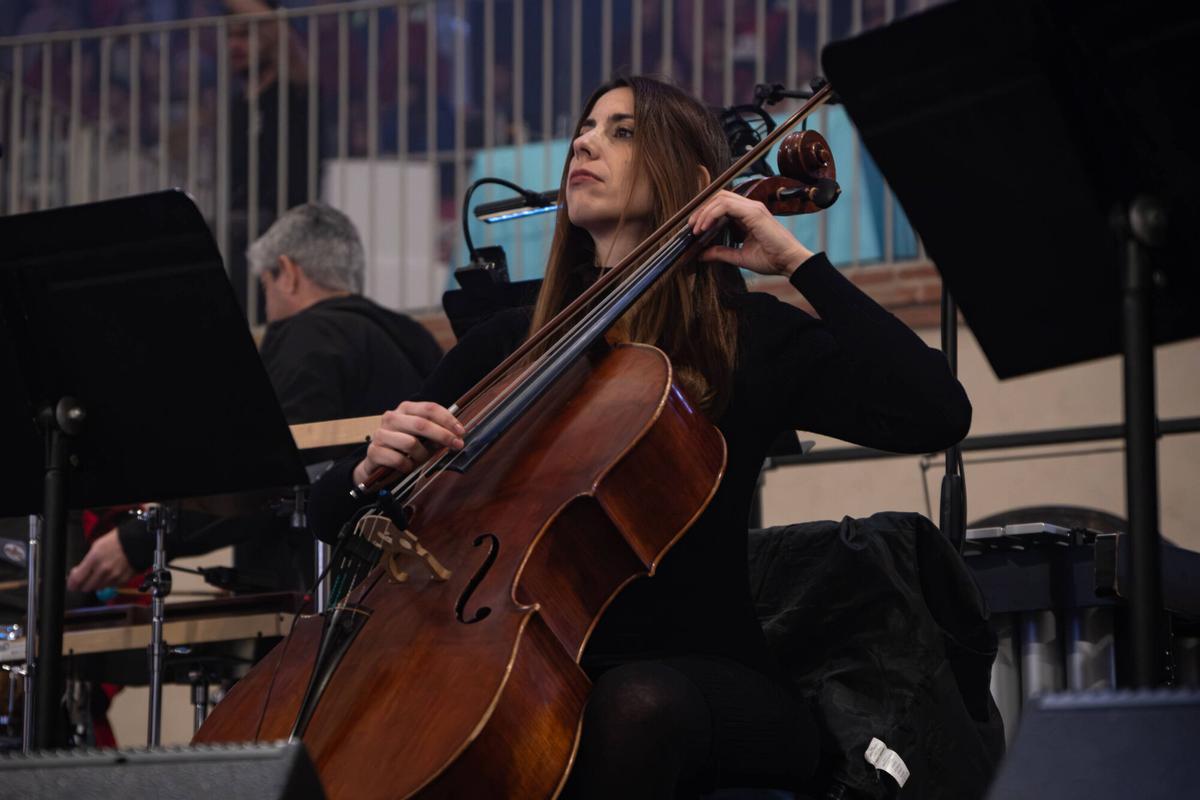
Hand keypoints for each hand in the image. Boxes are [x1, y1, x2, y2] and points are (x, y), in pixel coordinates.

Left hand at [67, 530, 134, 592]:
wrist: (138, 540)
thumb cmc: (117, 540)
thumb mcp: (97, 546)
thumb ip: (87, 561)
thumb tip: (79, 572)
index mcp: (94, 559)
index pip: (77, 579)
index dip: (72, 584)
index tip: (71, 584)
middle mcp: (103, 570)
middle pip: (87, 587)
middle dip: (84, 584)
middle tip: (85, 578)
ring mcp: (114, 576)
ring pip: (99, 588)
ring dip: (97, 583)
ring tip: (100, 574)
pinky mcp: (124, 580)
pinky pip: (111, 586)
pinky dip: (109, 582)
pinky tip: (111, 573)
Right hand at [353, 401, 465, 485]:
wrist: (378, 465)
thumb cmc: (404, 450)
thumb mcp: (423, 440)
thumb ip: (437, 435)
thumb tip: (456, 435)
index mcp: (405, 409)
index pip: (429, 408)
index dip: (447, 420)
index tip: (461, 431)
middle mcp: (392, 417)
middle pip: (421, 424)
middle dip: (443, 436)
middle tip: (457, 445)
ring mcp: (380, 433)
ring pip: (410, 443)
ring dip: (422, 455)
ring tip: (421, 460)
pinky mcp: (373, 451)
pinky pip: (398, 459)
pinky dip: (408, 466)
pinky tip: (407, 467)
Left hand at [688, 189, 814, 277]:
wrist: (790, 263)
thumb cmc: (772, 259)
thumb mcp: (739, 256)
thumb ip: (721, 253)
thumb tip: (701, 254)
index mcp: (748, 215)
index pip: (722, 202)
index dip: (705, 211)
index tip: (694, 228)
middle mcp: (750, 207)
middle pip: (718, 196)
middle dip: (701, 209)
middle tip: (691, 227)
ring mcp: (752, 208)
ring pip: (720, 198)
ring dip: (704, 212)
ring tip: (696, 229)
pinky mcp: (753, 213)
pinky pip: (726, 205)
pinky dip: (711, 214)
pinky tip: (704, 228)